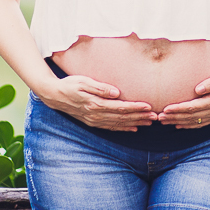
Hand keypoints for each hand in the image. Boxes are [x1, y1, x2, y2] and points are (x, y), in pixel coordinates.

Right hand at [39, 75, 156, 130]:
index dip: (136, 108)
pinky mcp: (93, 122)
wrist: (54, 95)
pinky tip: (133, 128)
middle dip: (140, 117)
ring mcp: (94, 120)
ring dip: (135, 123)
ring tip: (149, 122)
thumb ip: (100, 87)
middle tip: (156, 116)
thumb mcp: (83, 81)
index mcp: (96, 104)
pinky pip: (111, 127)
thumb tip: (116, 92)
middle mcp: (96, 115)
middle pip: (122, 117)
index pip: (120, 107)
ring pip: (119, 124)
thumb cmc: (70, 84)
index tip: (149, 106)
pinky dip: (124, 128)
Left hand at [158, 67, 209, 128]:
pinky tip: (179, 125)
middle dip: (174, 117)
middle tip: (158, 117)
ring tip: (164, 121)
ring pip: (194, 121)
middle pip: (191, 116)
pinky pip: (201, 123)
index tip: (165, 109)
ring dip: (179, 121)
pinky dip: (189, 125)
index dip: (178, 109)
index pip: (193, 107)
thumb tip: (197, 89)